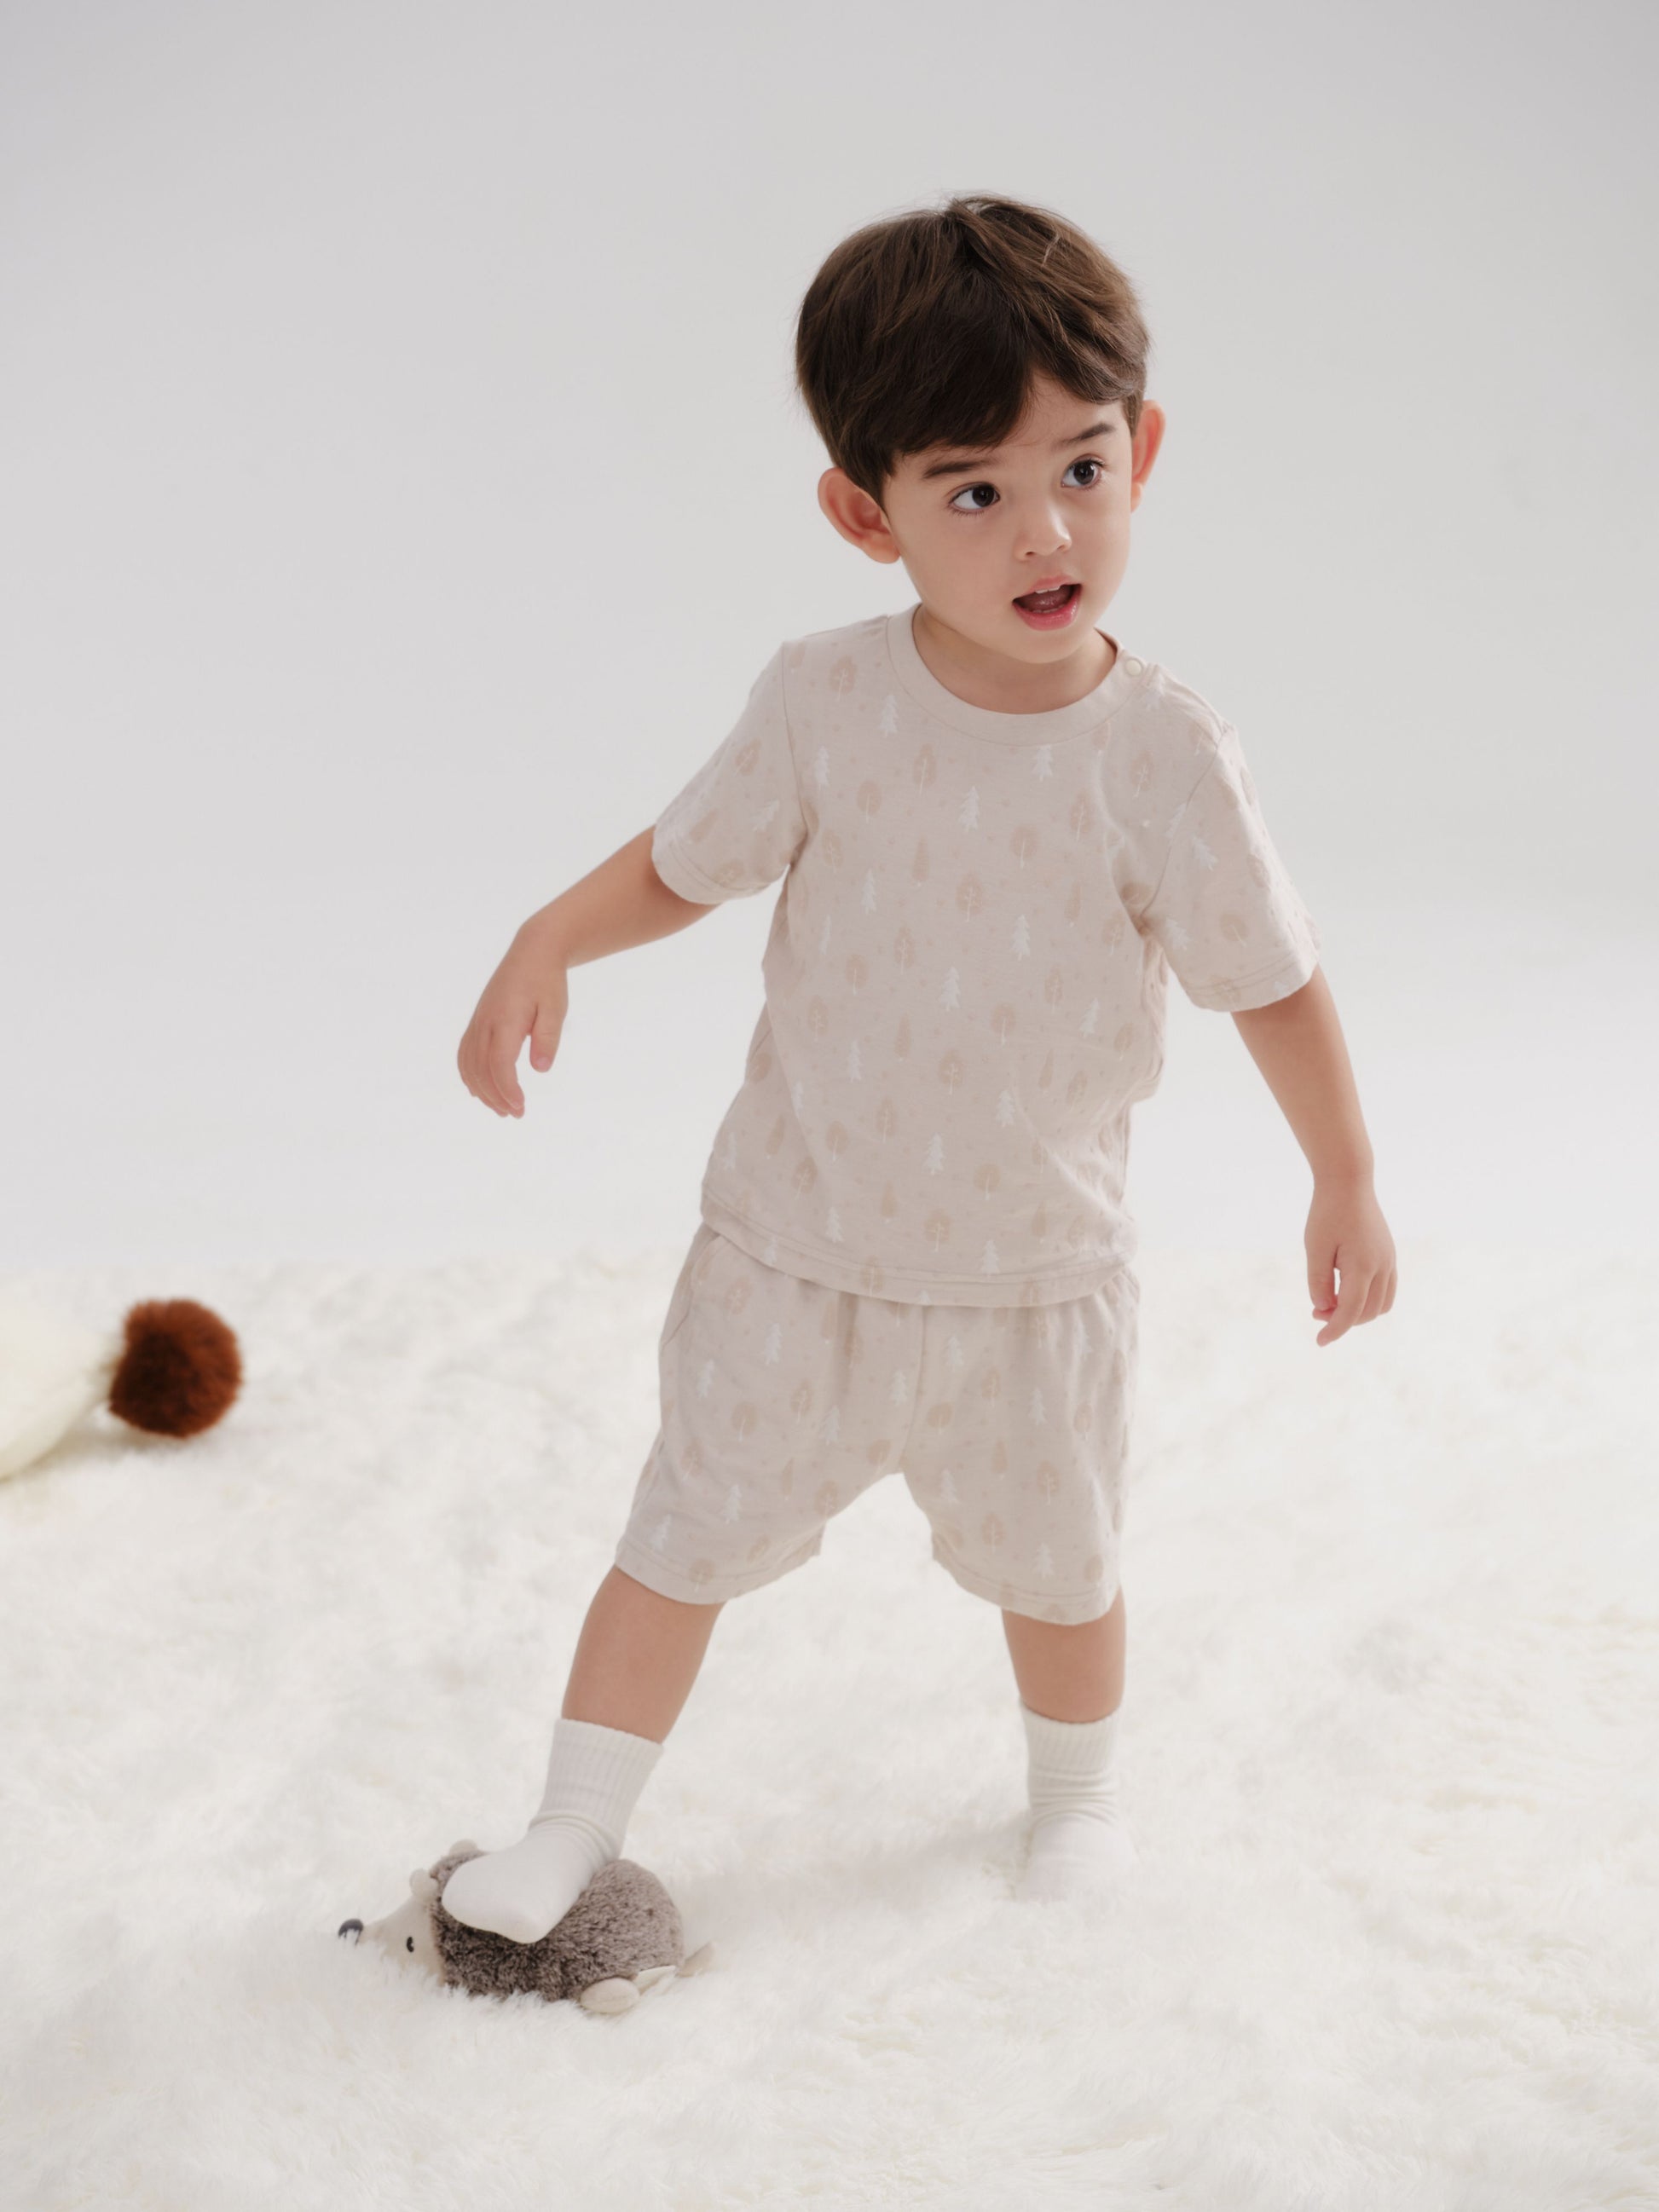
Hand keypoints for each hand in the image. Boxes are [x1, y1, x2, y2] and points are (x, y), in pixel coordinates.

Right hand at [457, 922, 568, 1117]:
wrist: (532, 952)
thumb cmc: (547, 982)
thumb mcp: (555, 1009)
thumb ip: (548, 1038)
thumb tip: (541, 1069)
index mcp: (505, 1019)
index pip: (500, 1063)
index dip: (507, 1089)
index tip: (521, 1107)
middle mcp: (485, 1022)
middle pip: (481, 1069)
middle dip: (496, 1097)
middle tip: (516, 1115)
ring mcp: (478, 1021)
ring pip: (469, 1064)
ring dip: (482, 1090)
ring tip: (501, 1109)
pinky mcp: (477, 1021)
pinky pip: (464, 1053)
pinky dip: (469, 1075)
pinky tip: (479, 1090)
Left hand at [1305, 1176, 1395, 1345]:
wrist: (1349, 1182)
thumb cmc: (1327, 1213)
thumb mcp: (1315, 1248)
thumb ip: (1319, 1281)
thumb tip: (1324, 1308)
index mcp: (1363, 1266)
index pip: (1350, 1311)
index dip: (1334, 1330)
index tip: (1319, 1342)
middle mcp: (1382, 1267)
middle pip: (1367, 1313)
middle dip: (1342, 1320)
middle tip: (1315, 1311)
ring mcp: (1389, 1261)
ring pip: (1381, 1305)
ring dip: (1357, 1313)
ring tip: (1329, 1302)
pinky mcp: (1389, 1256)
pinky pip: (1386, 1291)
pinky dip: (1369, 1301)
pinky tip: (1346, 1293)